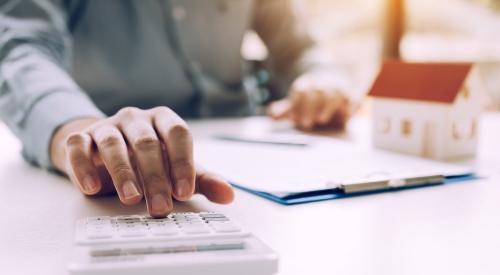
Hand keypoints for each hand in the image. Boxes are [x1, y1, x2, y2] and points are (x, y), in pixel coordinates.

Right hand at [50, 107, 233, 216]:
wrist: (106, 152)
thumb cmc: (148, 160)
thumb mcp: (177, 169)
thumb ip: (201, 180)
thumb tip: (228, 195)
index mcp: (163, 120)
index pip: (178, 133)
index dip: (182, 162)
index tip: (185, 192)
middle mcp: (136, 119)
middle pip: (147, 142)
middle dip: (156, 177)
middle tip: (161, 206)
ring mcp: (107, 126)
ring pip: (113, 143)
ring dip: (123, 173)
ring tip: (131, 199)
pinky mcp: (81, 137)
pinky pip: (77, 146)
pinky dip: (82, 166)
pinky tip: (92, 188)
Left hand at [268, 72, 351, 129]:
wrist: (332, 79)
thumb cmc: (311, 99)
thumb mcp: (297, 103)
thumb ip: (285, 110)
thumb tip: (272, 116)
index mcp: (306, 85)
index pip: (300, 91)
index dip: (297, 104)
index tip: (293, 117)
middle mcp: (323, 85)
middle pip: (317, 92)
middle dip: (310, 107)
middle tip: (304, 123)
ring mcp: (338, 89)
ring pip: (334, 94)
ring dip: (328, 106)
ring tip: (321, 119)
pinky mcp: (353, 97)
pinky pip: (354, 99)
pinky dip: (351, 106)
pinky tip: (347, 116)